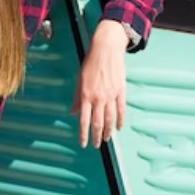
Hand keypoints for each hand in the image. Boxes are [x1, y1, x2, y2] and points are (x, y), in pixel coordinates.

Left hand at [72, 20, 129, 147]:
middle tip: (96, 145)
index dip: (83, 134)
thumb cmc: (91, 62)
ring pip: (110, 119)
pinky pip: (121, 110)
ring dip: (108, 131)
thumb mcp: (79, 79)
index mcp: (86, 95)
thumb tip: (73, 112)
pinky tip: (119, 127)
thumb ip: (77, 97)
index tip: (83, 144)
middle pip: (98, 123)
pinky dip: (120, 120)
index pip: (83, 120)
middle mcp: (98, 98)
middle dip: (97, 136)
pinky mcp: (120, 91)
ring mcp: (110, 95)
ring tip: (107, 139)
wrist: (106, 49)